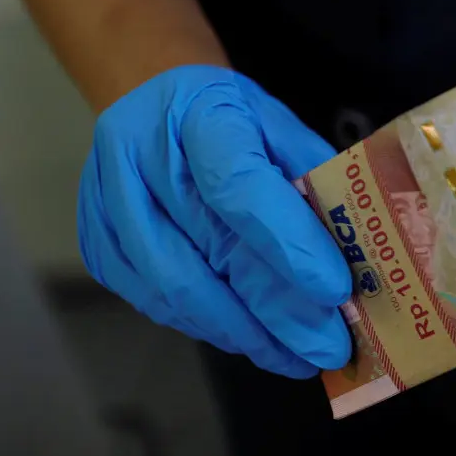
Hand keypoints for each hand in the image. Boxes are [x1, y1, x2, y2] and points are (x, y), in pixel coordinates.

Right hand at [78, 65, 351, 377]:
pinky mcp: (96, 241)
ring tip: (295, 358)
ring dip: (242, 333)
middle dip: (277, 311)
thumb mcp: (277, 121)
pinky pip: (153, 300)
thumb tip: (359, 247)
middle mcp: (139, 155)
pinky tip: (249, 339)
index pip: (241, 187)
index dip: (289, 245)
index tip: (335, 291)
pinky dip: (207, 326)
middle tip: (328, 350)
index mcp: (198, 114)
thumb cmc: (228, 115)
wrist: (148, 97)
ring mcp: (108, 202)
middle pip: (212, 249)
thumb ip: (312, 174)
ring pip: (176, 287)